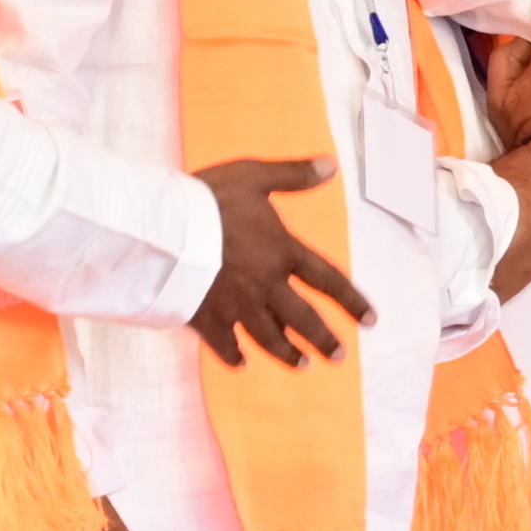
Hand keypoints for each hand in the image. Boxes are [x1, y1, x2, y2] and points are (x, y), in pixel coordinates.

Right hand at [190, 155, 372, 367]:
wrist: (160, 228)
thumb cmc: (208, 199)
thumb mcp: (254, 177)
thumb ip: (293, 175)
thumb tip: (330, 166)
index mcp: (282, 252)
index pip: (328, 281)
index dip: (352, 301)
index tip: (370, 320)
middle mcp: (266, 285)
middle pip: (302, 318)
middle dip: (323, 339)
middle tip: (338, 356)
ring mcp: (236, 305)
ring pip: (269, 336)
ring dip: (287, 353)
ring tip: (302, 365)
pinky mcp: (204, 317)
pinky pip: (223, 343)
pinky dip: (233, 354)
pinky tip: (241, 364)